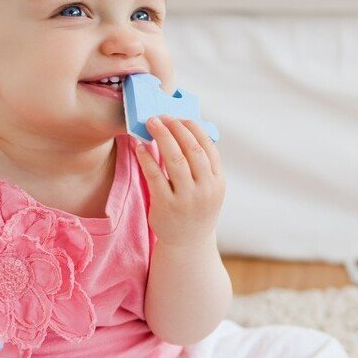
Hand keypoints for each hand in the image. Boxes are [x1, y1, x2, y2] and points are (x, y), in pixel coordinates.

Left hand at [134, 115, 224, 247]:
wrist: (188, 241)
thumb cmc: (196, 207)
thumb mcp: (208, 188)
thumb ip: (202, 164)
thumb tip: (185, 129)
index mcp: (217, 181)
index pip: (207, 148)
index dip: (193, 129)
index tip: (180, 117)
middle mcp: (205, 189)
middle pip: (191, 150)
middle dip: (176, 128)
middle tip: (162, 116)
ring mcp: (186, 198)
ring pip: (175, 160)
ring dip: (162, 137)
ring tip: (151, 123)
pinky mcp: (166, 205)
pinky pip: (155, 175)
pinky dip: (147, 158)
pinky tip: (140, 147)